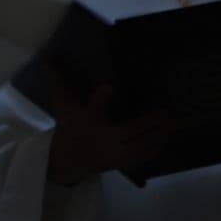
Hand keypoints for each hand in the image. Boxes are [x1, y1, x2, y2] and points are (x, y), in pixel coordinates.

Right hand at [45, 83, 175, 187]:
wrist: (66, 162)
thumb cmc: (67, 126)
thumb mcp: (61, 105)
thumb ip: (59, 82)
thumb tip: (48, 58)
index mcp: (87, 119)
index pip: (93, 107)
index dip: (100, 97)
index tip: (108, 86)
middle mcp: (101, 137)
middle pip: (127, 131)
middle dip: (147, 123)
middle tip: (165, 112)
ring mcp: (112, 152)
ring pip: (139, 145)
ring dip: (157, 136)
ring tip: (172, 125)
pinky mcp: (120, 162)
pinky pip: (140, 156)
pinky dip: (154, 148)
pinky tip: (166, 138)